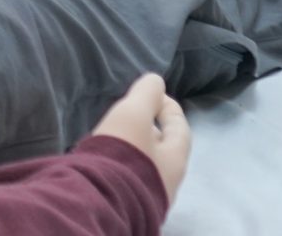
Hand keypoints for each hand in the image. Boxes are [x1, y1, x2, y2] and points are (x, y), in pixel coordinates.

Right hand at [90, 73, 189, 200]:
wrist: (102, 199)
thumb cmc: (124, 153)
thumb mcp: (133, 115)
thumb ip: (146, 94)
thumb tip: (156, 80)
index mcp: (176, 157)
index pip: (179, 126)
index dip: (168, 106)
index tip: (153, 93)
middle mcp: (169, 179)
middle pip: (165, 147)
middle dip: (152, 129)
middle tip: (133, 115)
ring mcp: (151, 194)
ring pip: (148, 163)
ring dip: (137, 147)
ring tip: (117, 135)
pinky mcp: (130, 202)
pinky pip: (132, 175)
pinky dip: (125, 162)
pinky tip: (108, 159)